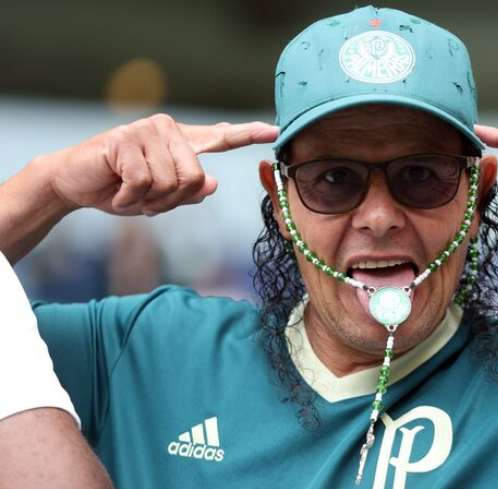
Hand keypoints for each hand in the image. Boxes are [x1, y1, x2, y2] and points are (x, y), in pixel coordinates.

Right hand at [44, 114, 277, 215]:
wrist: (75, 184)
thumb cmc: (121, 189)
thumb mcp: (161, 197)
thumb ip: (189, 192)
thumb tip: (214, 184)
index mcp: (182, 142)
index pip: (221, 137)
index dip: (248, 134)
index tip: (274, 130)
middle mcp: (168, 129)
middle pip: (196, 178)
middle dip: (171, 201)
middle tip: (147, 201)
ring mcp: (146, 130)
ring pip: (171, 183)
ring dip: (148, 201)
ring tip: (129, 192)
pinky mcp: (124, 139)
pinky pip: (143, 182)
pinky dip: (129, 198)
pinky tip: (116, 189)